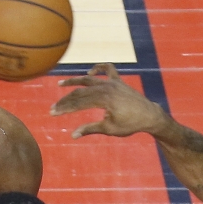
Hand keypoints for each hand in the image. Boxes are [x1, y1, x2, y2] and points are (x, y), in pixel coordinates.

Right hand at [51, 64, 167, 138]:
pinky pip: (108, 69)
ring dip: (74, 81)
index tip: (53, 113)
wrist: (150, 116)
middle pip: (80, 91)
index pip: (78, 102)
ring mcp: (113, 82)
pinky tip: (90, 73)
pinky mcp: (119, 81)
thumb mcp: (109, 129)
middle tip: (53, 108)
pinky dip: (98, 68)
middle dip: (65, 100)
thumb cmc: (131, 124)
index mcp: (103, 99)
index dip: (64, 108)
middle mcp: (106, 87)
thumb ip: (90, 129)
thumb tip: (73, 135)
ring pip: (89, 79)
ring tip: (61, 84)